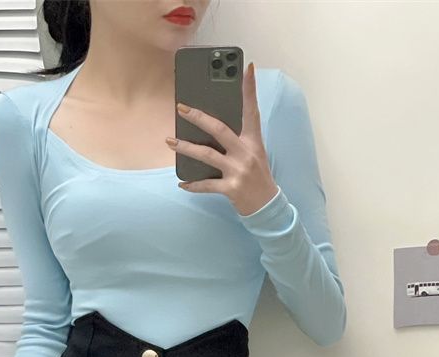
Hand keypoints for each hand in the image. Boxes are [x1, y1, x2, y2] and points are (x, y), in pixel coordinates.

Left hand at [166, 61, 278, 216]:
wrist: (267, 206)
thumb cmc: (257, 177)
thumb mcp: (253, 154)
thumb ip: (237, 141)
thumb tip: (210, 128)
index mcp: (253, 141)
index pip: (251, 110)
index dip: (250, 89)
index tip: (247, 67)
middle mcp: (246, 153)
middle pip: (220, 129)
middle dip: (198, 117)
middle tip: (181, 108)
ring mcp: (238, 171)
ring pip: (207, 155)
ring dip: (186, 148)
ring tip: (170, 142)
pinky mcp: (231, 188)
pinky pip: (207, 185)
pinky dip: (193, 185)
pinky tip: (182, 183)